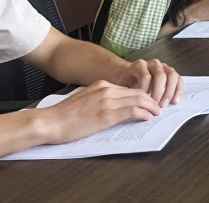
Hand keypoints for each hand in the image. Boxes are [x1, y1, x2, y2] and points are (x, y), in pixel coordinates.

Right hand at [36, 80, 161, 144]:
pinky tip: (147, 117)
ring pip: (138, 99)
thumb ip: (100, 99)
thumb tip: (114, 107)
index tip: (148, 101)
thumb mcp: (85, 100)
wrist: (50, 122)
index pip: (128, 88)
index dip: (142, 95)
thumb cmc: (64, 116)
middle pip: (137, 92)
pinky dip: (143, 113)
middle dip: (151, 99)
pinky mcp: (107, 114)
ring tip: (156, 112)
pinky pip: (132, 110)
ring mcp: (107, 101)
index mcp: (101, 85)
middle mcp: (107, 89)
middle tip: (158, 107)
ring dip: (151, 106)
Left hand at [114, 57, 182, 106]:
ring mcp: (164, 66)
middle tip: (156, 105)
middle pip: (160, 75)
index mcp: (140, 65)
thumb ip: (128, 92)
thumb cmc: (126, 82)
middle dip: (159, 92)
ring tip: (164, 105)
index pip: (146, 76)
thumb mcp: (123, 86)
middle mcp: (153, 63)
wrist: (129, 75)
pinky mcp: (171, 72)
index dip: (146, 90)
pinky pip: (178, 79)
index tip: (143, 102)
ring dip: (170, 91)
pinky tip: (175, 101)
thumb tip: (135, 104)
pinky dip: (178, 90)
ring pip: (172, 75)